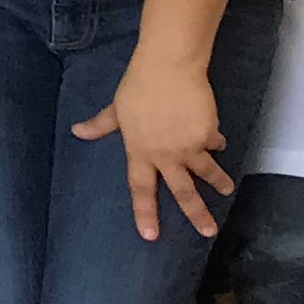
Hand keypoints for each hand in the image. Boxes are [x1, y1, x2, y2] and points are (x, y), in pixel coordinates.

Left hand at [73, 52, 230, 242]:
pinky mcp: (208, 135)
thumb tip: (77, 132)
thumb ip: (100, 125)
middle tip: (209, 232)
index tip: (150, 236)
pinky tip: (218, 139)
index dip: (145, 212)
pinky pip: (214, 143)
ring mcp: (189, 147)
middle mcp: (165, 155)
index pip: (140, 188)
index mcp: (140, 151)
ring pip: (207, 173)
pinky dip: (216, 142)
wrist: (168, 67)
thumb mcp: (117, 108)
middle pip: (183, 192)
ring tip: (226, 190)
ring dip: (219, 182)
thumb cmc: (138, 86)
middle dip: (197, 214)